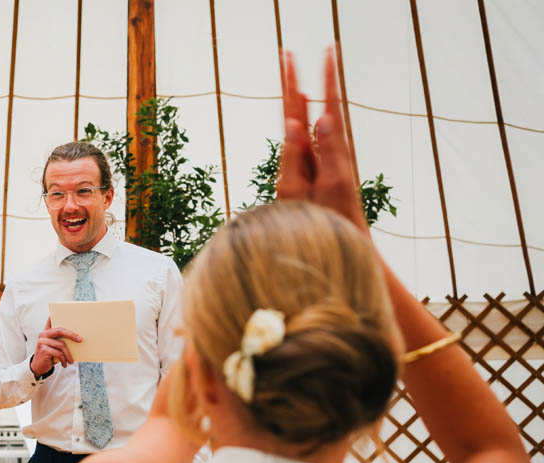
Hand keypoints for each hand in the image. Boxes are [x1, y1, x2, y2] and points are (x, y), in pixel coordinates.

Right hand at [30, 316, 81, 376]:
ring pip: (61, 345)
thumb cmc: (49, 356)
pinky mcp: (43, 350)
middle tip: (80, 340)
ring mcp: (42, 342)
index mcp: (46, 331)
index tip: (61, 309)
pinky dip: (64, 360)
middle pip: (60, 330)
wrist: (38, 367)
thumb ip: (60, 340)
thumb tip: (77, 339)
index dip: (53, 314)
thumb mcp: (55, 347)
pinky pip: (58, 353)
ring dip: (68, 354)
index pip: (50, 320)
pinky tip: (65, 364)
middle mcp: (43, 334)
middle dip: (72, 335)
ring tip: (71, 361)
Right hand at [276, 47, 367, 232]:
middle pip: (312, 107)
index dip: (319, 79)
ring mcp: (321, 159)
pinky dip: (304, 117)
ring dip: (304, 93)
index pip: (320, 107)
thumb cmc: (330, 218)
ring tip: (295, 70)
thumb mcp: (323, 185)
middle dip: (303, 79)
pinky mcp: (317, 169)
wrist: (341, 240)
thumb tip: (311, 119)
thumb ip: (317, 151)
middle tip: (290, 53)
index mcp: (327, 149)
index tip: (314, 54)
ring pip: (309, 119)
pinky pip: (307, 137)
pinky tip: (302, 108)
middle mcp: (325, 150)